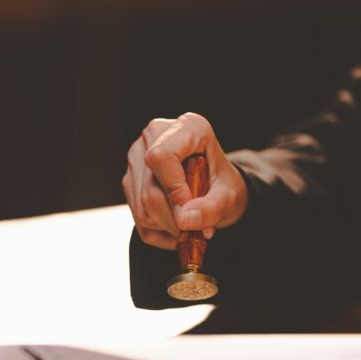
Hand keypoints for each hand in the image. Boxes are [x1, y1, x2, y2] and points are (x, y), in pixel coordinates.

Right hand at [122, 112, 248, 249]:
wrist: (216, 190)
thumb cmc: (224, 186)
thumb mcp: (230, 196)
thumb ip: (213, 207)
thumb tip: (184, 221)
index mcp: (186, 127)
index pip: (161, 157)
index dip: (174, 189)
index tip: (191, 210)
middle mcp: (154, 136)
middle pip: (150, 191)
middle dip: (175, 220)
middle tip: (198, 231)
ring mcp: (137, 158)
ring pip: (142, 209)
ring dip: (169, 228)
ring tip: (191, 226)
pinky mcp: (130, 180)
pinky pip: (138, 219)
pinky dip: (160, 232)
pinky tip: (177, 227)